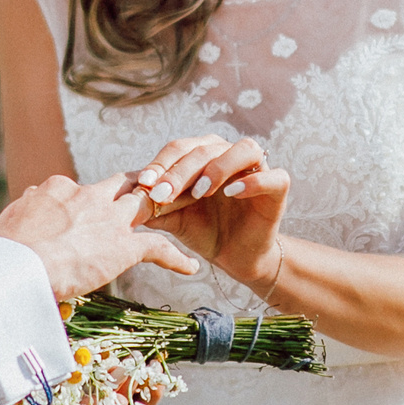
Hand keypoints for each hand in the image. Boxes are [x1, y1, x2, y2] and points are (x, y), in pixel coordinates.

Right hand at [0, 173, 200, 299]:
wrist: (19, 265)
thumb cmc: (7, 248)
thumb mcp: (13, 217)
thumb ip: (29, 204)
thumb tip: (33, 195)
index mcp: (60, 188)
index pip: (79, 188)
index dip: (88, 198)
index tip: (90, 209)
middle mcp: (89, 196)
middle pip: (122, 183)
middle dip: (140, 183)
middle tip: (154, 187)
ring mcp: (109, 219)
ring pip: (147, 204)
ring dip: (166, 205)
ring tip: (183, 209)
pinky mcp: (123, 246)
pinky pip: (159, 247)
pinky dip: (177, 258)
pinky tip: (191, 267)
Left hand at [132, 137, 290, 294]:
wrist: (234, 257)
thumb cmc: (204, 231)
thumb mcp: (173, 218)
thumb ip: (153, 205)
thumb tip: (124, 198)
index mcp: (204, 155)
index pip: (180, 149)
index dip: (161, 163)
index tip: (144, 183)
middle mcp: (230, 154)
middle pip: (206, 148)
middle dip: (181, 171)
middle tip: (162, 194)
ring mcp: (257, 168)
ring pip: (243, 149)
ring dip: (218, 167)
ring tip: (199, 192)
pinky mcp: (278, 187)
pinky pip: (273, 175)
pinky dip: (253, 182)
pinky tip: (233, 193)